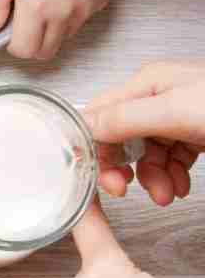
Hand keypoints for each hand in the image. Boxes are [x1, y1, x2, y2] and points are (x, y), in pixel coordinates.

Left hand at [0, 0, 119, 59]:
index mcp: (37, 7)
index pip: (25, 51)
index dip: (14, 44)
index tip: (10, 28)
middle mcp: (64, 15)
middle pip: (45, 52)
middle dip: (32, 43)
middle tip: (25, 18)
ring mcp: (85, 9)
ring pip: (64, 38)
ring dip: (51, 30)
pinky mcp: (100, 1)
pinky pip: (80, 20)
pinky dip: (70, 14)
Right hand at [84, 61, 204, 205]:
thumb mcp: (176, 112)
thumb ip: (125, 119)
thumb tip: (83, 128)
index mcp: (148, 83)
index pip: (101, 115)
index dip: (96, 148)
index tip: (102, 178)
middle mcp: (159, 97)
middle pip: (122, 137)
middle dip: (126, 168)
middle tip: (127, 191)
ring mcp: (180, 116)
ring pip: (147, 153)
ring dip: (152, 178)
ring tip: (168, 194)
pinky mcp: (197, 134)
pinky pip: (171, 158)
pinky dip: (172, 176)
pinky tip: (181, 186)